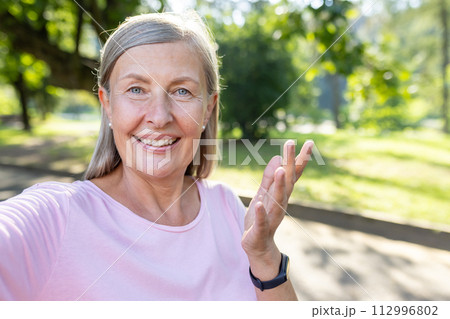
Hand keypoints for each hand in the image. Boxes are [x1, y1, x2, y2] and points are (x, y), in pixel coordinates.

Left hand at [241, 140, 313, 276]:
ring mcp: (272, 216)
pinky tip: (258, 203)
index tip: (308, 142)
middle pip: (287, 182)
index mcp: (281, 194)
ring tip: (280, 169)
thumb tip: (277, 158)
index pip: (292, 174)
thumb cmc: (261, 218)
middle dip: (290, 163)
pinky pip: (262, 221)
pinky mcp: (260, 229)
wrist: (258, 247)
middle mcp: (280, 204)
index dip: (299, 158)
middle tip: (291, 144)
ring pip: (277, 199)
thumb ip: (269, 178)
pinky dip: (261, 213)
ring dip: (279, 185)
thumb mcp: (263, 195)